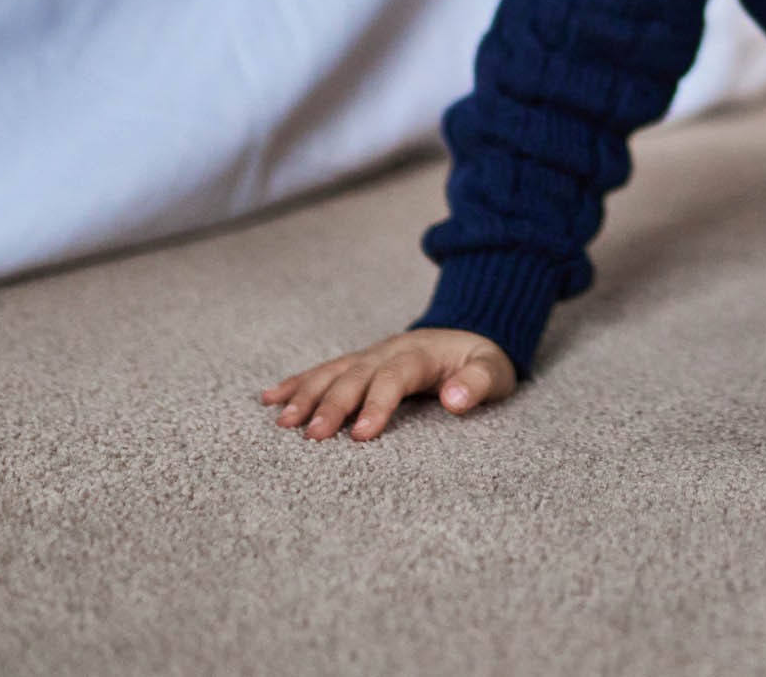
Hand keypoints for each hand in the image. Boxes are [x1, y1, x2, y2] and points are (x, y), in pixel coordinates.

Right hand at [258, 328, 514, 440]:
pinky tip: (271, 399)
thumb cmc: (482, 360)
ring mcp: (369, 355)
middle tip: (311, 436)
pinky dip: (297, 383)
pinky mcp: (358, 363)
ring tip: (283, 422)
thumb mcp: (495, 371)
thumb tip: (454, 400)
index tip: (362, 434)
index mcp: (420, 353)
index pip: (394, 377)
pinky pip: (324, 370)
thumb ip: (477, 384)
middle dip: (332, 405)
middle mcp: (388, 351)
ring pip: (332, 372)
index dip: (377, 404)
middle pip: (355, 376)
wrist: (470, 330)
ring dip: (306, 395)